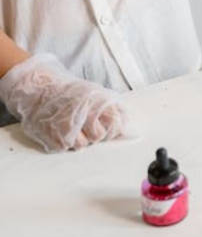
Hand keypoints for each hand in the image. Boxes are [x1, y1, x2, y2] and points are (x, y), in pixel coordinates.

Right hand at [0, 54, 127, 151]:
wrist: (40, 88)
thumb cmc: (69, 92)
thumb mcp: (95, 92)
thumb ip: (111, 108)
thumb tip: (127, 129)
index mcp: (97, 101)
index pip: (116, 123)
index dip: (113, 129)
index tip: (108, 129)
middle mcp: (84, 113)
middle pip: (99, 136)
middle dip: (96, 135)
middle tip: (87, 128)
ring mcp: (67, 125)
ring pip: (82, 145)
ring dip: (78, 139)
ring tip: (71, 127)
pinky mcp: (53, 136)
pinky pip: (64, 147)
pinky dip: (62, 142)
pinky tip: (59, 130)